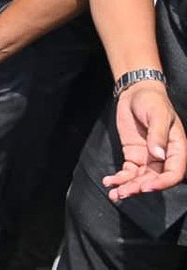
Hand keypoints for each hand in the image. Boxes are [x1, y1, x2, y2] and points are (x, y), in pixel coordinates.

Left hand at [104, 80, 186, 199]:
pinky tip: (109, 181)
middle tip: (124, 192)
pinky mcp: (134, 155)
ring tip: (115, 194)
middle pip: (155, 179)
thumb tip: (158, 155)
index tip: (146, 186)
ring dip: (128, 187)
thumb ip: (157, 135)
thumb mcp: (157, 115)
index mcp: (176, 149)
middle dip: (140, 188)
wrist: (136, 93)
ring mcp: (148, 157)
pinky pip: (129, 171)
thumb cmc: (152, 102)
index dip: (162, 183)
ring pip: (141, 178)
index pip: (174, 172)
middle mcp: (164, 157)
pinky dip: (120, 178)